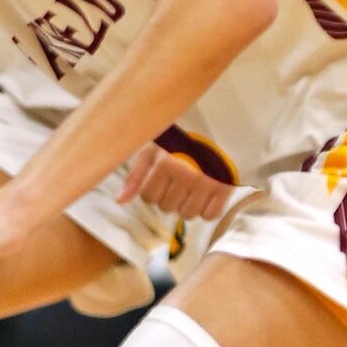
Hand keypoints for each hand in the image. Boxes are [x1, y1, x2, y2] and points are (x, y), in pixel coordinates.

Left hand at [117, 143, 235, 220]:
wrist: (219, 130)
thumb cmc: (180, 142)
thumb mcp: (153, 151)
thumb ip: (135, 175)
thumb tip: (120, 201)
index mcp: (167, 163)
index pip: (148, 197)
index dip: (152, 190)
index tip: (161, 178)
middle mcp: (187, 175)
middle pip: (166, 208)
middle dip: (168, 197)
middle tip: (178, 180)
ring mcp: (208, 183)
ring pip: (186, 215)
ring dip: (186, 205)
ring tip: (191, 186)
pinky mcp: (225, 189)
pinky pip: (209, 216)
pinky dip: (206, 210)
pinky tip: (205, 194)